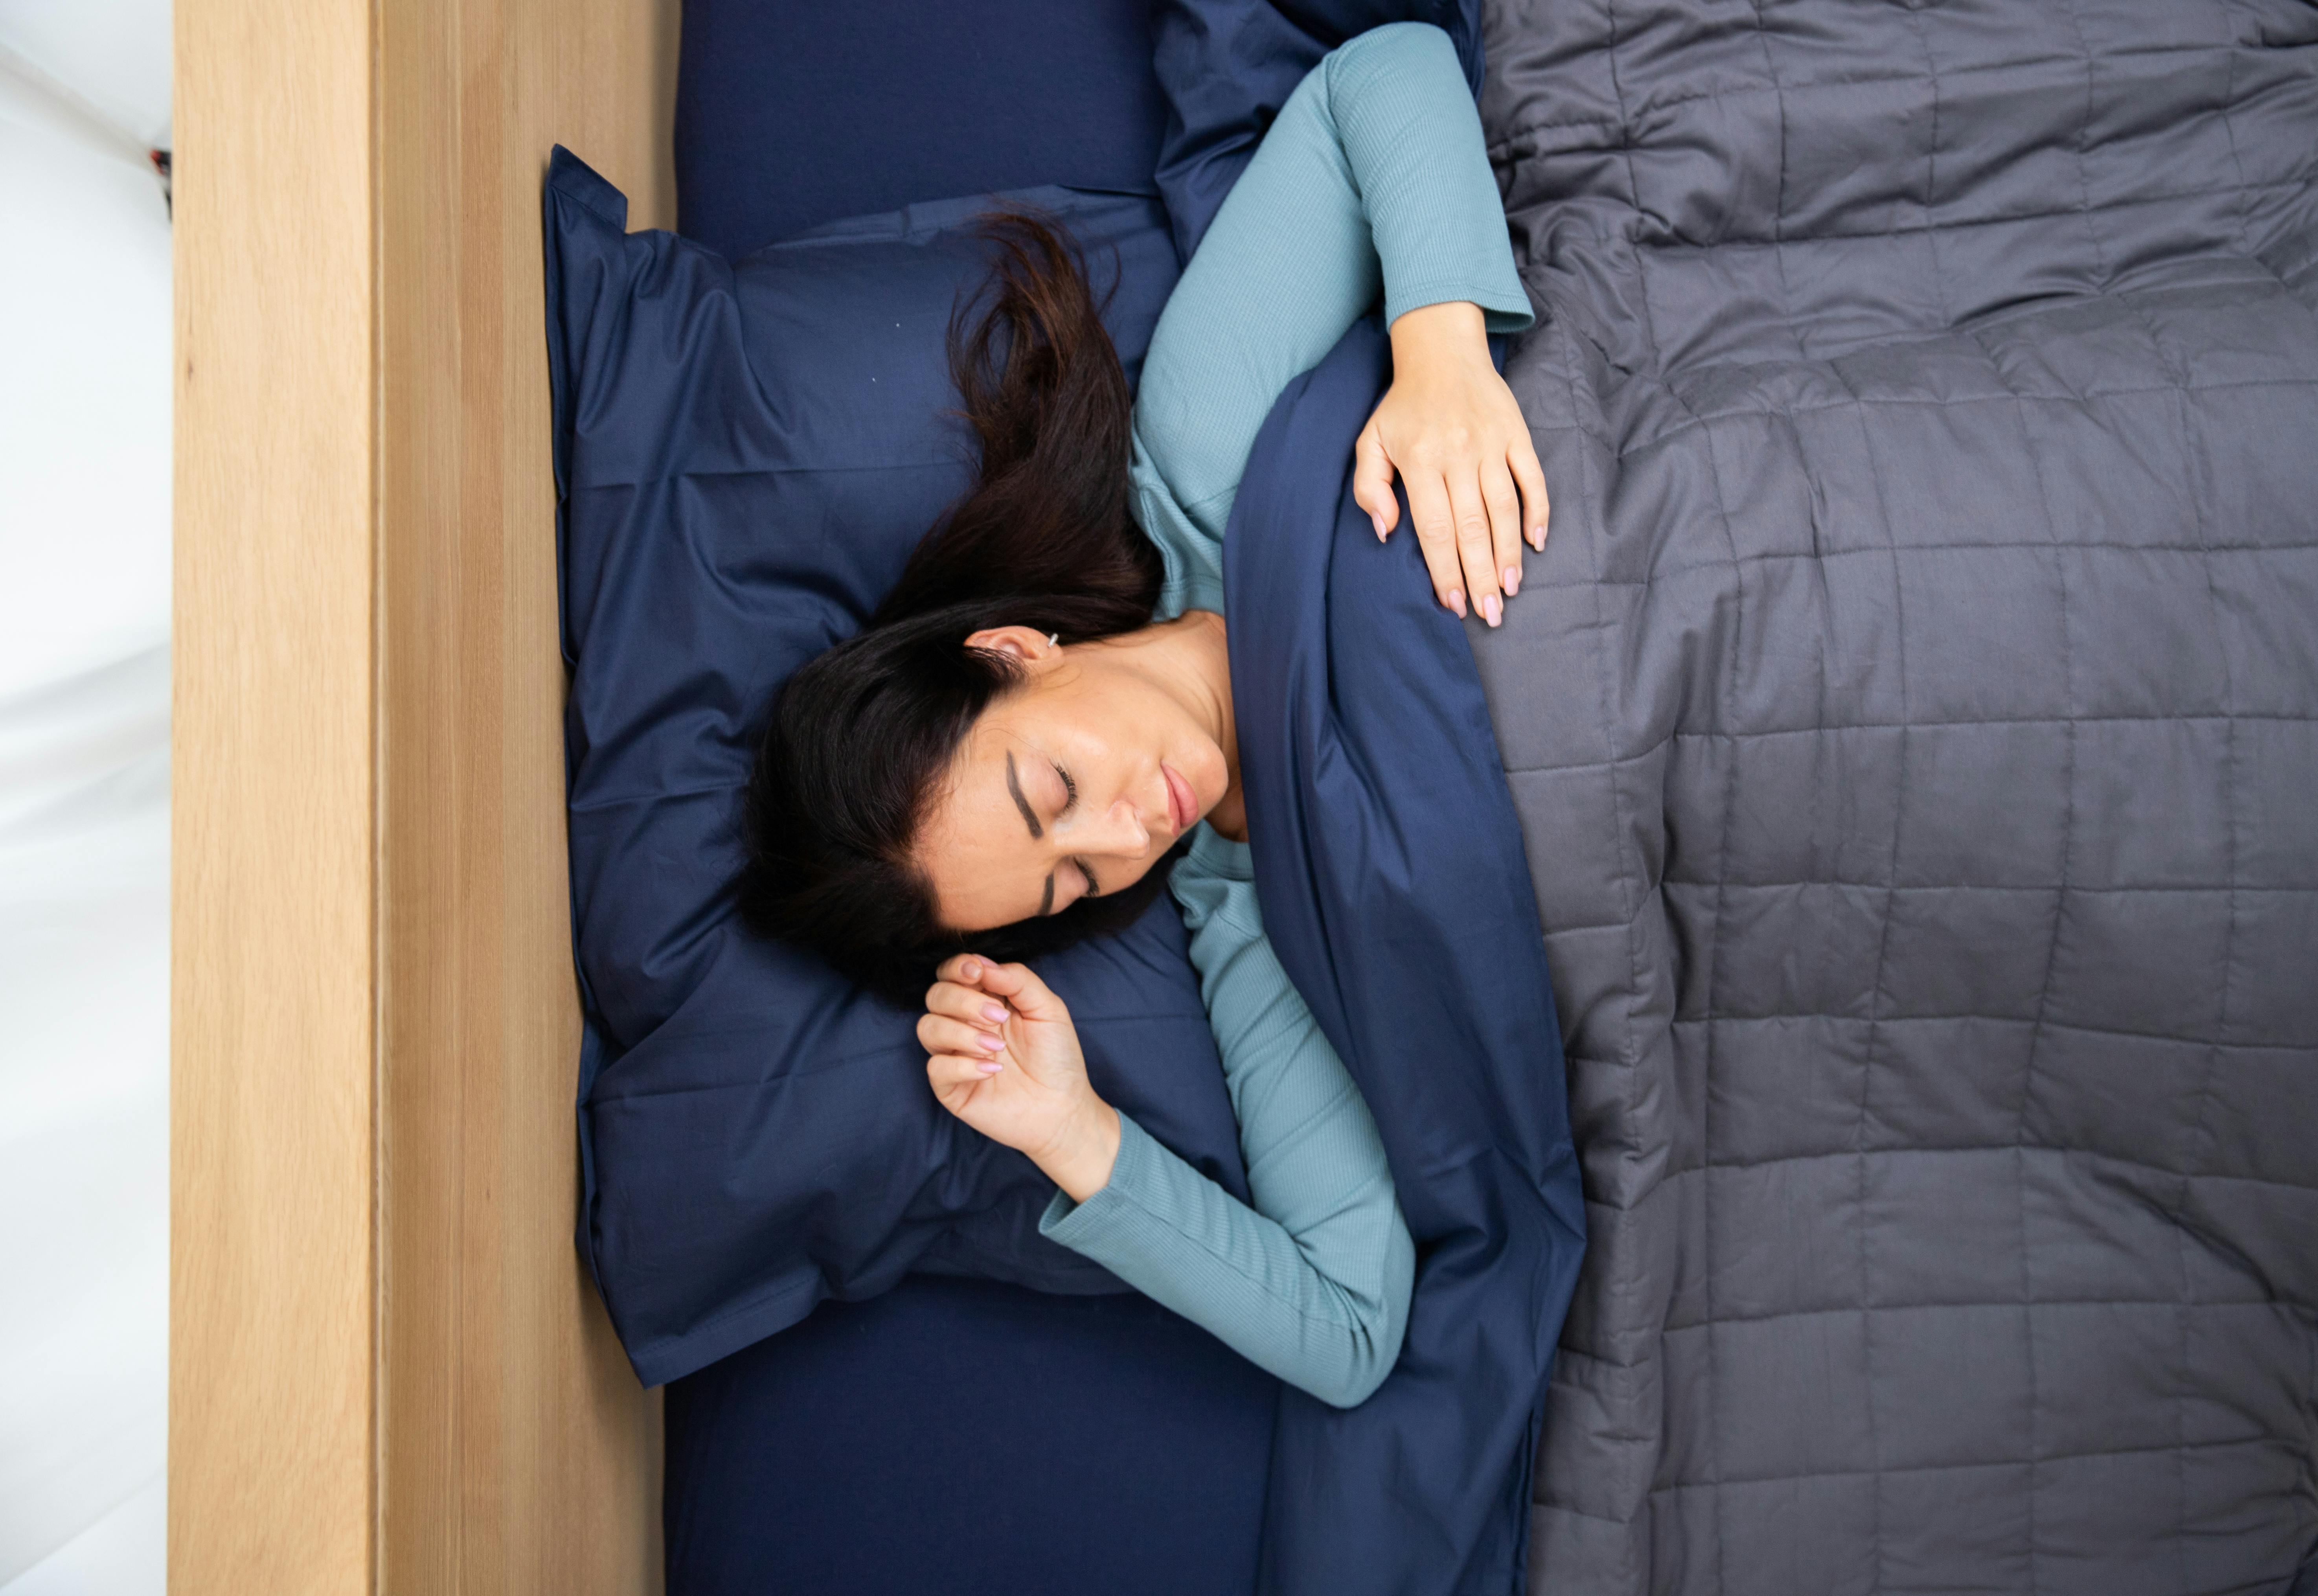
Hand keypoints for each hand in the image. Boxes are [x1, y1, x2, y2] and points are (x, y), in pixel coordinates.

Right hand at [918, 955, 1120, 1201]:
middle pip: (935, 996)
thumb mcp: (1048, 1008)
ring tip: (996, 1046)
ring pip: (927, 1028)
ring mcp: (954, 1054)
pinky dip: (962, 1065)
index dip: (957, 967)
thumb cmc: (1056, 1056)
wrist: (1063, 1107)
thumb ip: (1017, 979)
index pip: (951, 973)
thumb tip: (982, 963)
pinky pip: (936, 1067)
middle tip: (997, 1017)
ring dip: (961, 1032)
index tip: (976, 973)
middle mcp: (963, 1023)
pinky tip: (992, 1070)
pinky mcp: (950, 1087)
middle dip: (963, 1001)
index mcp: (984, 1000)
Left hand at [1353, 301, 1549, 627]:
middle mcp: (1458, 455)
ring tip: (1511, 588)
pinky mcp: (1517, 434)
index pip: (1434, 530)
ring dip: (1509, 553)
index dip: (1445, 571)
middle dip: (1480, 575)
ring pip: (1504, 509)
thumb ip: (1371, 487)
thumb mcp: (1370, 441)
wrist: (1442, 352)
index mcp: (1420, 461)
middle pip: (1472, 528)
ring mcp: (1491, 444)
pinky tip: (1537, 542)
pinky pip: (1533, 479)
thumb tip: (1386, 531)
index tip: (1453, 604)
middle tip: (1489, 613)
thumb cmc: (1403, 406)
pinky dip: (1537, 511)